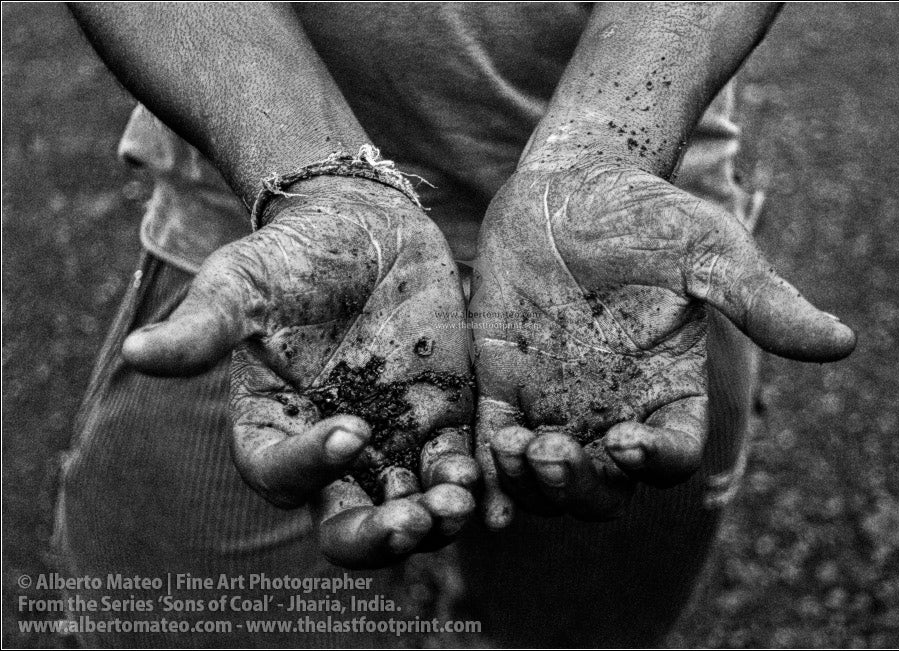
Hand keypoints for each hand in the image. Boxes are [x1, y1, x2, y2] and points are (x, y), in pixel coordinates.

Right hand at [122, 177, 477, 567]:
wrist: (362, 223)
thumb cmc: (291, 254)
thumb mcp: (243, 282)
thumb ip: (205, 325)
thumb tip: (134, 354)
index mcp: (274, 427)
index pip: (282, 473)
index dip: (312, 465)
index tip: (350, 429)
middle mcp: (333, 448)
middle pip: (348, 521)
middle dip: (378, 534)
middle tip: (411, 519)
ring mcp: (393, 437)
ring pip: (411, 505)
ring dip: (436, 516)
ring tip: (458, 500)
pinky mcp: (443, 416)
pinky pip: (459, 465)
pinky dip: (475, 483)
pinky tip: (490, 482)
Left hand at [472, 156, 854, 526]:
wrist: (569, 181)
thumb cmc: (647, 210)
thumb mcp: (707, 251)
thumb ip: (760, 302)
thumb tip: (844, 342)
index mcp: (671, 389)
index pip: (671, 454)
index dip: (653, 462)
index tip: (625, 441)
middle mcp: (615, 408)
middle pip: (607, 487)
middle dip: (582, 487)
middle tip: (555, 452)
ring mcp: (557, 402)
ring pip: (549, 479)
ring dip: (533, 485)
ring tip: (516, 449)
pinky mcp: (504, 386)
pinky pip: (494, 444)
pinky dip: (489, 472)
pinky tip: (477, 475)